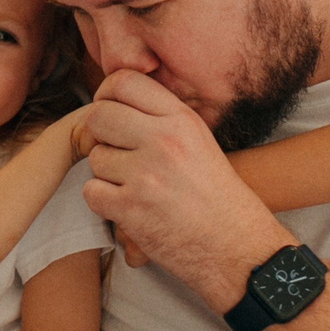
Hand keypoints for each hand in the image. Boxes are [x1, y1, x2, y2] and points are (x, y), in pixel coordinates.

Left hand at [80, 68, 290, 311]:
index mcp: (181, 119)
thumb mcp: (200, 142)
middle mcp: (163, 140)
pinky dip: (103, 202)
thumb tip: (113, 103)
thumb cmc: (219, 198)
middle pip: (98, 115)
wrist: (238, 249)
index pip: (123, 81)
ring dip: (107, 174)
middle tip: (117, 153)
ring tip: (136, 187)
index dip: (107, 95)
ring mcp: (145, 174)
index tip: (112, 113)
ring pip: (95, 157)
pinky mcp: (131, 208)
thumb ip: (162, 120)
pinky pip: (91, 191)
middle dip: (100, 134)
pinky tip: (128, 207)